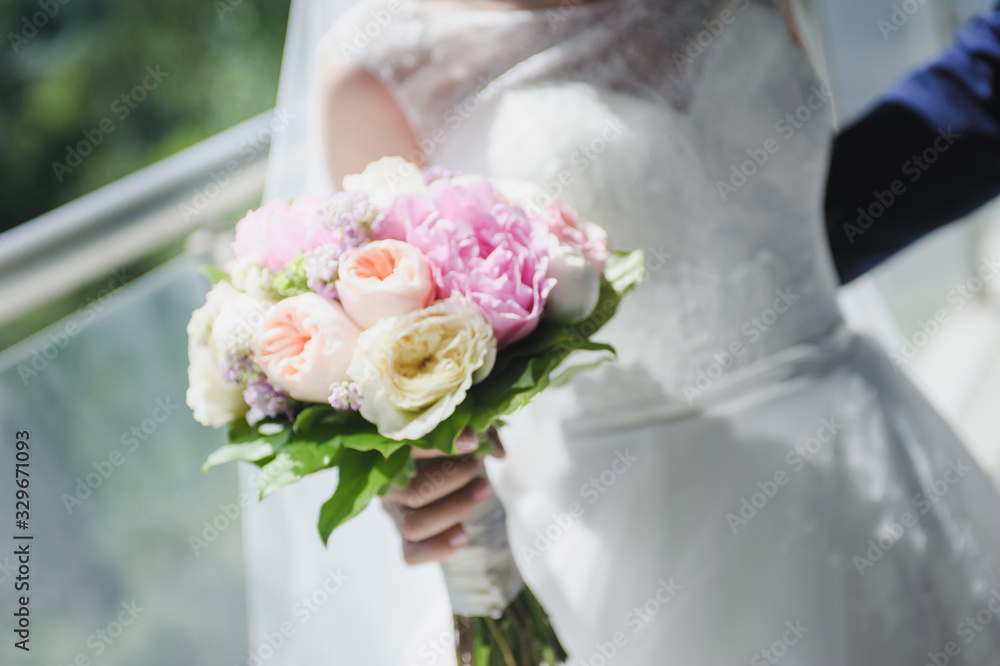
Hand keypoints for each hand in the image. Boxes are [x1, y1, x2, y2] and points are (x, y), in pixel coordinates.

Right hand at [381, 427, 503, 564]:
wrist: (457, 479)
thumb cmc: (456, 449)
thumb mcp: (469, 435)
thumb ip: (482, 434)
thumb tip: (494, 451)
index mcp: (392, 457)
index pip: (404, 453)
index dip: (437, 448)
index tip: (471, 443)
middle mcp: (388, 488)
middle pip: (412, 492)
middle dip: (452, 479)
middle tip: (477, 465)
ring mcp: (396, 516)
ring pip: (414, 525)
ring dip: (454, 509)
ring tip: (483, 489)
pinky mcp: (408, 540)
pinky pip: (412, 554)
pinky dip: (438, 548)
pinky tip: (463, 534)